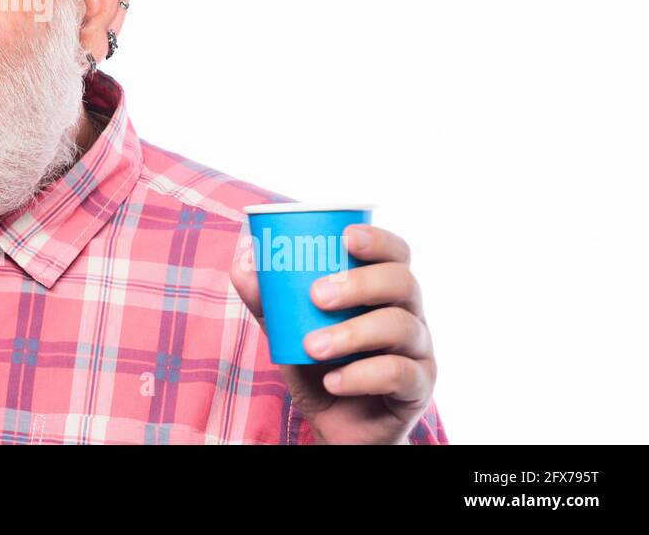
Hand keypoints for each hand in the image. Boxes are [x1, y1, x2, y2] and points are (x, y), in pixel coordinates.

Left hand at [229, 223, 437, 443]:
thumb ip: (268, 296)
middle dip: (358, 283)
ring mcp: (418, 350)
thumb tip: (246, 253)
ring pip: (399, 326)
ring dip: (351, 333)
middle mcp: (408, 313)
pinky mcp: (418, 388)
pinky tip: (332, 381)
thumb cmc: (319, 366)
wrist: (335, 427)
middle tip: (317, 296)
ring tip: (311, 346)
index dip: (377, 239)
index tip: (345, 237)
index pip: (396, 253)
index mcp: (382, 290)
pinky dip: (362, 375)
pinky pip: (400, 374)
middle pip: (401, 282)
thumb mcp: (287, 329)